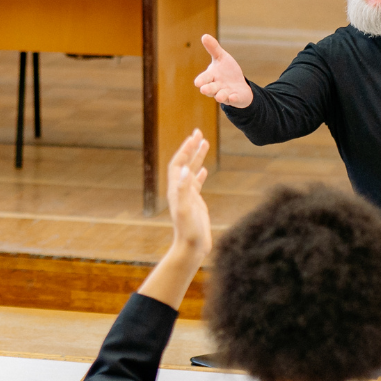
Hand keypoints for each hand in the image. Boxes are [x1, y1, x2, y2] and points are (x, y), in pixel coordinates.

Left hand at [167, 130, 212, 261]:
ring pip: (192, 171)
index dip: (185, 149)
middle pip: (184, 163)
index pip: (178, 163)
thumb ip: (184, 190)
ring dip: (197, 157)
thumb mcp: (187, 210)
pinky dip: (200, 173)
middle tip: (199, 132)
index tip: (194, 136)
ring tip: (205, 143)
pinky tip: (205, 169)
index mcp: (176, 189)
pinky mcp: (195, 203)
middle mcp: (179, 190)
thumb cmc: (189, 232)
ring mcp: (187, 196)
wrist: (191, 249)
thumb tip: (185, 170)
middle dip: (191, 147)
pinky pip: (196, 184)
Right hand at [194, 35, 253, 108]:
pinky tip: (233, 97)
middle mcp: (217, 87)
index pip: (204, 79)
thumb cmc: (227, 71)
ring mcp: (226, 94)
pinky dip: (233, 99)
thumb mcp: (221, 58)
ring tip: (220, 96)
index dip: (201, 80)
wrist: (239, 85)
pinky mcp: (236, 98)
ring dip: (221, 96)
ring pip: (221, 96)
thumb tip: (204, 36)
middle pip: (211, 89)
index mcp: (211, 77)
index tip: (198, 82)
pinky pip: (234, 100)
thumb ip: (213, 48)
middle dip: (208, 89)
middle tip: (204, 89)